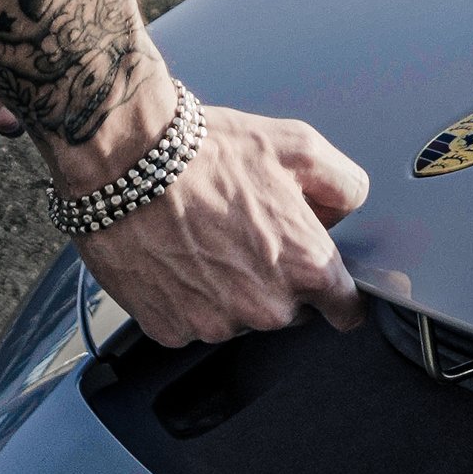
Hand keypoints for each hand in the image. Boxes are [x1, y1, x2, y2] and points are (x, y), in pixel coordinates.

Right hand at [75, 98, 369, 348]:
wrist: (125, 160)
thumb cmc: (206, 151)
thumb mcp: (297, 145)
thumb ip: (343, 184)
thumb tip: (346, 210)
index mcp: (305, 266)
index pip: (347, 310)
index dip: (338, 293)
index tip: (325, 284)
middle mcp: (266, 306)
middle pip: (288, 310)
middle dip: (275, 278)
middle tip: (244, 230)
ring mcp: (216, 324)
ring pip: (237, 317)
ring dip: (228, 288)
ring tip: (202, 236)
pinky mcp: (170, 328)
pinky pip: (190, 320)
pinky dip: (185, 296)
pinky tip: (176, 254)